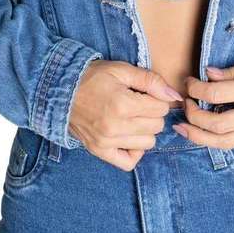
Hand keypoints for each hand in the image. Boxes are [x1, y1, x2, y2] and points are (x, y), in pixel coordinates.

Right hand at [69, 60, 183, 170]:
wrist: (59, 90)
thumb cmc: (92, 77)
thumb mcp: (122, 70)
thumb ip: (151, 81)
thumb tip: (174, 96)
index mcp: (123, 104)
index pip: (161, 108)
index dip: (157, 98)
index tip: (146, 93)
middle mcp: (116, 127)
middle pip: (157, 126)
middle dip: (153, 113)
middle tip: (139, 104)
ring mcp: (107, 142)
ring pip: (148, 143)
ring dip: (145, 131)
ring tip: (132, 118)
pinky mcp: (99, 151)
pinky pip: (128, 162)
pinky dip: (134, 151)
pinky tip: (129, 137)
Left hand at [172, 49, 233, 148]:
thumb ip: (231, 71)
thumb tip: (207, 76)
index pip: (217, 94)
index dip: (196, 90)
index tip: (189, 83)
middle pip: (218, 125)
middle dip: (194, 117)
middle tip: (184, 104)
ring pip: (225, 142)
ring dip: (199, 136)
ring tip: (183, 128)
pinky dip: (216, 139)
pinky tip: (203, 131)